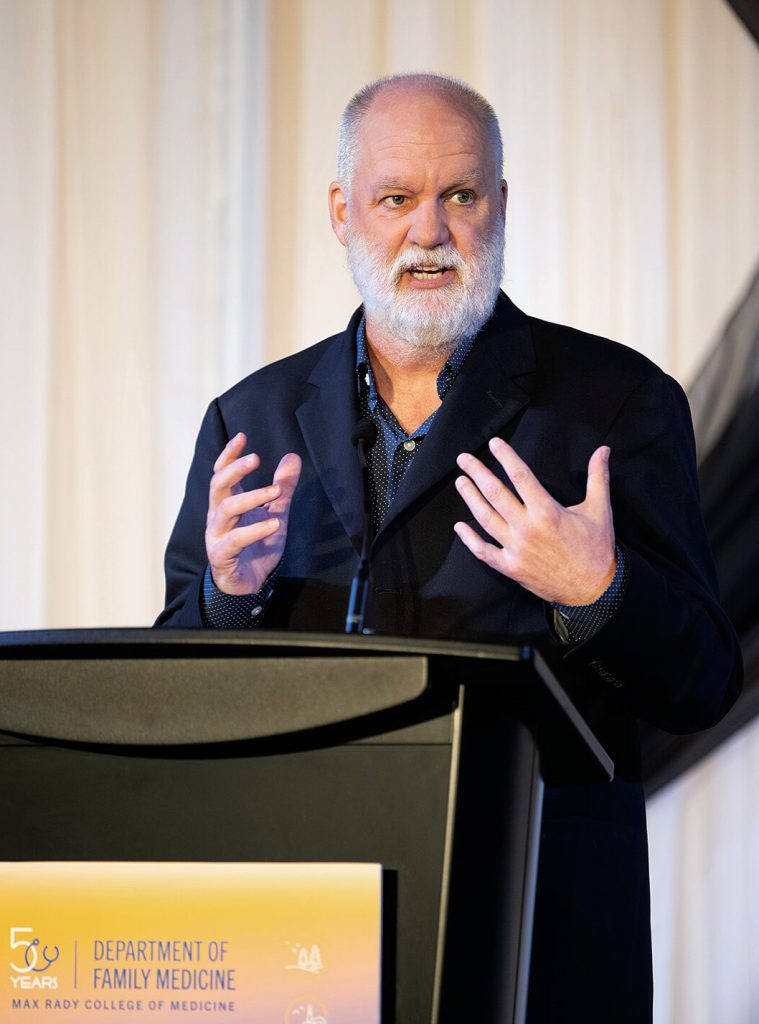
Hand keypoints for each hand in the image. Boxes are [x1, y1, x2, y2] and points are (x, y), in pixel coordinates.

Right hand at [205, 433, 301, 594]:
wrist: (249, 584)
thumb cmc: (258, 546)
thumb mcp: (276, 512)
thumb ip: (283, 487)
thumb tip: (292, 457)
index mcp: (227, 503)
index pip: (221, 473)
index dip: (229, 454)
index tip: (242, 437)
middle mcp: (217, 516)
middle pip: (218, 486)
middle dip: (235, 469)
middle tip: (255, 458)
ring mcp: (217, 535)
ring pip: (226, 509)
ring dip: (251, 497)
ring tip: (275, 490)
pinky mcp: (222, 555)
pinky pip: (236, 539)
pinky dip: (255, 530)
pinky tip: (274, 524)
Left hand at [454, 438, 615, 604]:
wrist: (594, 591)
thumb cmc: (596, 550)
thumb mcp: (600, 510)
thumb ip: (598, 477)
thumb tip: (604, 450)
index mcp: (547, 512)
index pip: (520, 476)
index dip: (505, 457)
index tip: (494, 444)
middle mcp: (527, 529)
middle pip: (495, 494)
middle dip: (477, 473)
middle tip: (464, 459)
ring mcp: (516, 549)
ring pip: (485, 519)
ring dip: (470, 498)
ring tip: (461, 482)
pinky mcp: (511, 568)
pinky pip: (484, 552)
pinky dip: (469, 540)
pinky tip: (459, 527)